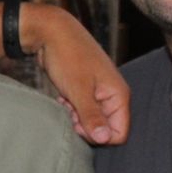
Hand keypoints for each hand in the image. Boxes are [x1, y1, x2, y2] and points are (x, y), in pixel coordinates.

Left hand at [23, 3, 129, 145]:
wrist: (51, 33)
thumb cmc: (67, 56)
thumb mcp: (78, 90)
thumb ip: (92, 116)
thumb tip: (104, 139)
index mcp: (118, 95)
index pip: (119, 134)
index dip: (99, 135)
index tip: (79, 122)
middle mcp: (113, 95)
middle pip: (105, 128)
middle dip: (85, 125)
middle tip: (71, 109)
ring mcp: (100, 92)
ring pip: (92, 120)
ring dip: (77, 116)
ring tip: (66, 100)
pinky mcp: (87, 90)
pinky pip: (83, 110)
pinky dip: (72, 108)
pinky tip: (63, 97)